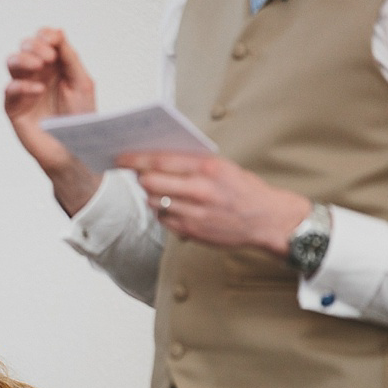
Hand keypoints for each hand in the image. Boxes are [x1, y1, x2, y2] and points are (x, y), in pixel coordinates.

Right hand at [4, 27, 100, 213]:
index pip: (43, 40)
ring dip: (24, 59)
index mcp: (54, 66)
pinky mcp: (14, 108)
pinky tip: (38, 90)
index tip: (54, 40)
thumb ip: (70, 57)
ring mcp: (24, 90)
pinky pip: (9, 90)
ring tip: (39, 66)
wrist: (74, 150)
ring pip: (12, 63)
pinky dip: (22, 86)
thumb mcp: (82, 82)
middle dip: (34, 46)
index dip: (45, 35)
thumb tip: (58, 33)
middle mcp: (37, 74)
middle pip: (25, 47)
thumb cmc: (80, 118)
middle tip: (49, 57)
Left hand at [117, 151, 310, 254]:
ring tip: (159, 190)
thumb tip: (156, 158)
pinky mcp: (190, 230)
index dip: (135, 159)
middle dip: (140, 177)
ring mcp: (193, 212)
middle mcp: (199, 190)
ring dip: (150, 195)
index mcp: (207, 168)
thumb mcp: (222, 167)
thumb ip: (191, 163)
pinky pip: (162, 217)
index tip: (121, 157)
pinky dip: (162, 210)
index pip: (160, 160)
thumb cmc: (244, 190)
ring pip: (153, 201)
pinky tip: (172, 206)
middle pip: (150, 182)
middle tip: (138, 174)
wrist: (267, 220)